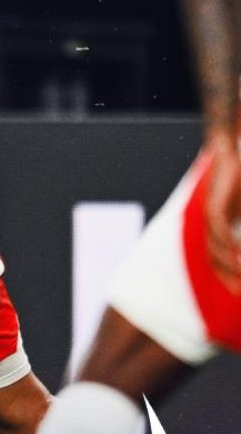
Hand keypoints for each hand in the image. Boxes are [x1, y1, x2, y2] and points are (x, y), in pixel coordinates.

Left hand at [203, 133, 240, 290]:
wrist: (230, 155)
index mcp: (219, 226)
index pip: (218, 256)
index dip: (227, 274)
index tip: (239, 291)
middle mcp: (210, 224)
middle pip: (212, 256)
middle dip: (225, 275)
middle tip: (239, 292)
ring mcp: (209, 215)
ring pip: (214, 246)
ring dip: (228, 263)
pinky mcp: (212, 204)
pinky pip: (218, 229)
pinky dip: (228, 243)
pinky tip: (239, 254)